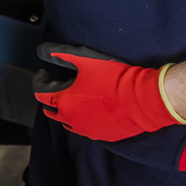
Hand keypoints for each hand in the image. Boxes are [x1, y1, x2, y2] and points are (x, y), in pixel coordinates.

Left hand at [32, 42, 184, 141]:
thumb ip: (59, 54)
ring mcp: (86, 129)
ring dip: (64, 109)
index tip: (44, 72)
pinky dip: (81, 119)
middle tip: (54, 86)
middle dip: (48, 97)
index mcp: (63, 100)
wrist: (145, 98)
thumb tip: (41, 50)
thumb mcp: (84, 58)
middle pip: (50, 110)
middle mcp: (70, 119)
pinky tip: (89, 109)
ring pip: (66, 121)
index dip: (39, 80)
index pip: (39, 91)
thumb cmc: (115, 77)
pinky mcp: (101, 135)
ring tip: (71, 98)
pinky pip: (84, 128)